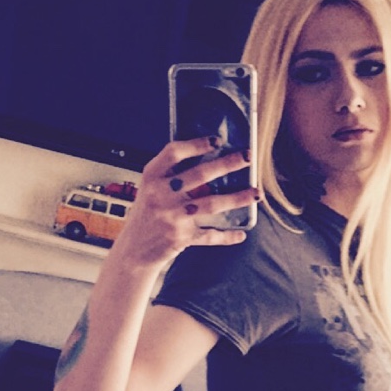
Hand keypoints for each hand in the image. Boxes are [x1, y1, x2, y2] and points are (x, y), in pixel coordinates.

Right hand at [115, 137, 256, 267]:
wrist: (133, 250)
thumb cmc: (146, 215)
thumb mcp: (150, 189)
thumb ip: (171, 176)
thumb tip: (209, 160)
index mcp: (152, 177)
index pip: (174, 152)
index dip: (196, 144)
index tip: (218, 140)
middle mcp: (161, 195)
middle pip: (200, 175)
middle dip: (228, 164)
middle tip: (248, 157)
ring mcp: (172, 216)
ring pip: (212, 204)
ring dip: (238, 198)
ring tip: (256, 193)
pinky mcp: (181, 237)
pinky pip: (210, 235)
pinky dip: (227, 236)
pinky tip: (241, 234)